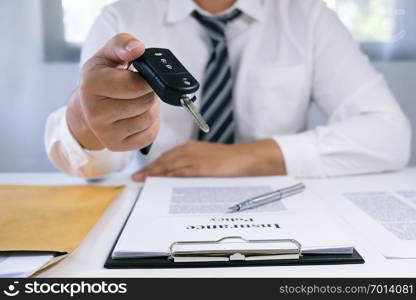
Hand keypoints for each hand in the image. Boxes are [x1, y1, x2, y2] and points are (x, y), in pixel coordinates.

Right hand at [66, 33, 159, 150]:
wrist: (87, 106)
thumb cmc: (102, 77)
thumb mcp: (108, 54)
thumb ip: (123, 44)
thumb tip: (138, 48)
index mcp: (91, 84)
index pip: (135, 85)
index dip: (146, 79)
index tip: (142, 76)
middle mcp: (95, 112)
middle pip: (145, 102)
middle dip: (148, 93)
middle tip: (138, 89)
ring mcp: (105, 132)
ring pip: (149, 118)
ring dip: (150, 108)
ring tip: (137, 101)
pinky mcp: (116, 145)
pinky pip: (150, 134)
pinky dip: (151, 124)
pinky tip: (137, 116)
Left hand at [132, 139, 285, 180]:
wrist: (245, 159)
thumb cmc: (230, 160)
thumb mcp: (208, 158)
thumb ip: (193, 163)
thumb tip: (180, 174)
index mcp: (190, 147)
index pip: (167, 156)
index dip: (154, 165)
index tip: (144, 171)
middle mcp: (188, 151)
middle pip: (163, 161)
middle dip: (149, 170)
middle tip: (136, 178)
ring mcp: (192, 159)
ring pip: (167, 167)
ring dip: (153, 175)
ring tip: (142, 182)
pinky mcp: (197, 168)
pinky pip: (177, 174)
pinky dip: (165, 178)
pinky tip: (158, 183)